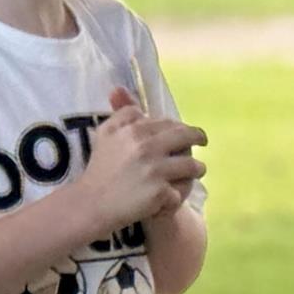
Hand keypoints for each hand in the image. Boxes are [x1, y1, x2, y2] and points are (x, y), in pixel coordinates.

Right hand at [88, 90, 204, 225]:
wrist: (90, 204)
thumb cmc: (99, 169)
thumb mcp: (105, 134)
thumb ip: (119, 113)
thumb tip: (119, 88)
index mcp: (134, 129)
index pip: (167, 122)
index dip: (177, 126)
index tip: (182, 130)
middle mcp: (146, 146)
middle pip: (184, 136)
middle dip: (197, 137)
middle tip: (203, 141)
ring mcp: (155, 170)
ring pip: (191, 165)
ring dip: (198, 168)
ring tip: (198, 170)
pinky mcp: (160, 192)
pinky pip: (179, 192)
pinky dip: (176, 197)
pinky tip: (172, 199)